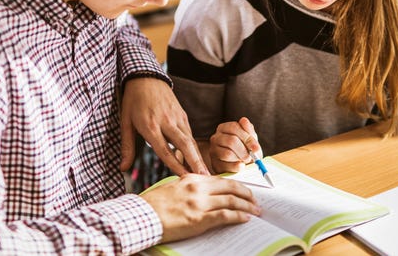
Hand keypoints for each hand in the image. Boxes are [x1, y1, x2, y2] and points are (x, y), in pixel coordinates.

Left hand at [120, 77, 207, 174]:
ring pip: (191, 140)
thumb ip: (126, 147)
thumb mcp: (125, 122)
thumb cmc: (133, 101)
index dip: (175, 165)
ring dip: (199, 157)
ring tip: (206, 174)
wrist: (145, 77)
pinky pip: (190, 133)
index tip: (184, 179)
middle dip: (196, 162)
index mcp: (150, 125)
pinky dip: (195, 148)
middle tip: (205, 179)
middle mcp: (167, 121)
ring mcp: (177, 117)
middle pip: (185, 144)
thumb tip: (122, 168)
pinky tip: (199, 160)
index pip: (164, 150)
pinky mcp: (182, 114)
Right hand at [140, 174, 258, 242]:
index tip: (242, 190)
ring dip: (247, 206)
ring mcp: (199, 203)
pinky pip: (226, 216)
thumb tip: (201, 194)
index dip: (235, 185)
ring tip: (256, 210)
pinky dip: (238, 216)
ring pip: (231, 201)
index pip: (220, 180)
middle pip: (230, 187)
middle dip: (246, 193)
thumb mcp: (172, 188)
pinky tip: (245, 218)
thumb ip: (188, 188)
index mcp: (191, 179)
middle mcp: (198, 188)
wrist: (142, 216)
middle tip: (255, 200)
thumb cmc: (152, 204)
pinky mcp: (199, 218)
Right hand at [207, 117, 261, 173]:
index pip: (234, 128)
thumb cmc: (246, 149)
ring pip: (228, 154)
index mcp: (224, 128)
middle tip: (251, 157)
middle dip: (244, 150)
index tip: (256, 148)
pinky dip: (236, 167)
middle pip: (231, 141)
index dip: (247, 138)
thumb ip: (248, 130)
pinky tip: (241, 166)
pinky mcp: (214, 164)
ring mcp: (213, 151)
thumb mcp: (250, 139)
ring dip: (240, 159)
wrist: (243, 165)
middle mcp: (215, 138)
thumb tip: (244, 120)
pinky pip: (226, 166)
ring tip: (245, 161)